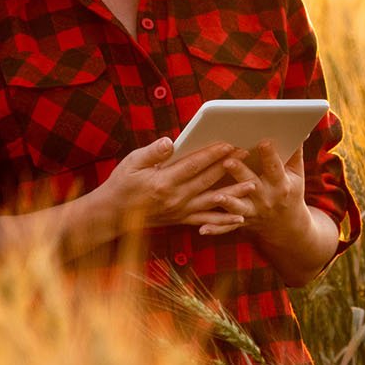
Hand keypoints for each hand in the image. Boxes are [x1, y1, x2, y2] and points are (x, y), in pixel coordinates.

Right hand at [95, 138, 257, 236]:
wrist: (112, 215)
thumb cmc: (122, 184)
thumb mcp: (131, 163)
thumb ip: (153, 152)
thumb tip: (170, 142)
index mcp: (163, 182)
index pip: (193, 165)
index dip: (212, 154)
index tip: (228, 144)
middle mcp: (175, 198)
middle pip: (208, 181)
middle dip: (229, 166)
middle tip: (247, 155)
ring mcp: (180, 211)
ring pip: (212, 202)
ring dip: (234, 193)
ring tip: (253, 184)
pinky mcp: (181, 219)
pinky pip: (206, 221)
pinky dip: (224, 221)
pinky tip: (240, 218)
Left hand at [201, 138, 307, 240]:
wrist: (288, 227)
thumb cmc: (290, 192)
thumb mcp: (296, 174)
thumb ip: (295, 153)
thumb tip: (301, 131)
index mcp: (281, 184)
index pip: (275, 167)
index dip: (270, 155)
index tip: (263, 142)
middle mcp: (266, 199)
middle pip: (251, 184)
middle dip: (240, 173)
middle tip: (228, 161)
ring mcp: (253, 212)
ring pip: (238, 207)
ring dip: (227, 202)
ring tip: (216, 195)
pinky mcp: (242, 222)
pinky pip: (227, 227)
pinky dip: (215, 229)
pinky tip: (203, 229)